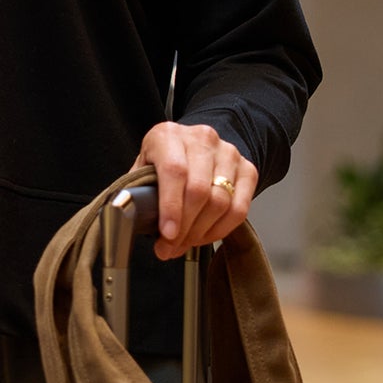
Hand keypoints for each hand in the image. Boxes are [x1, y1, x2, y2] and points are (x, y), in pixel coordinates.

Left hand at [133, 122, 256, 258]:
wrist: (194, 148)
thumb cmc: (164, 163)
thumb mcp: (144, 170)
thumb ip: (140, 192)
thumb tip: (135, 222)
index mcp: (168, 135)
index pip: (174, 171)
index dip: (171, 206)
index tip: (167, 234)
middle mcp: (202, 138)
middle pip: (199, 190)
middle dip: (184, 227)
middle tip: (170, 247)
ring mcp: (228, 152)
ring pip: (220, 201)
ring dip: (201, 232)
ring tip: (185, 243)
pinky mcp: (247, 169)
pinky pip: (239, 208)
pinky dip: (221, 230)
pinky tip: (205, 236)